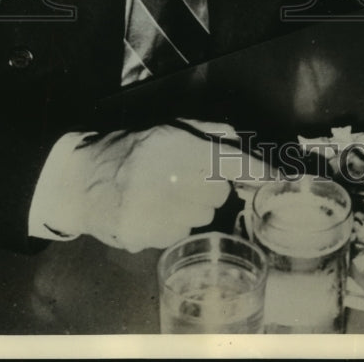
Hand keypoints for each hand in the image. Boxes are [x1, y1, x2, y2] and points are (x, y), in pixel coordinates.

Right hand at [68, 121, 269, 252]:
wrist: (82, 181)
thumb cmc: (130, 150)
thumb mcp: (168, 127)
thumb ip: (207, 131)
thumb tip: (240, 140)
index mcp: (177, 146)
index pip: (229, 161)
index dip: (257, 170)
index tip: (281, 176)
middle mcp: (171, 179)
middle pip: (219, 192)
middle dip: (208, 186)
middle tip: (182, 177)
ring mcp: (158, 212)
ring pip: (202, 215)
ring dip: (190, 207)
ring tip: (161, 194)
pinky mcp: (147, 237)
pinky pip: (179, 233)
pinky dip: (170, 225)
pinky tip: (150, 211)